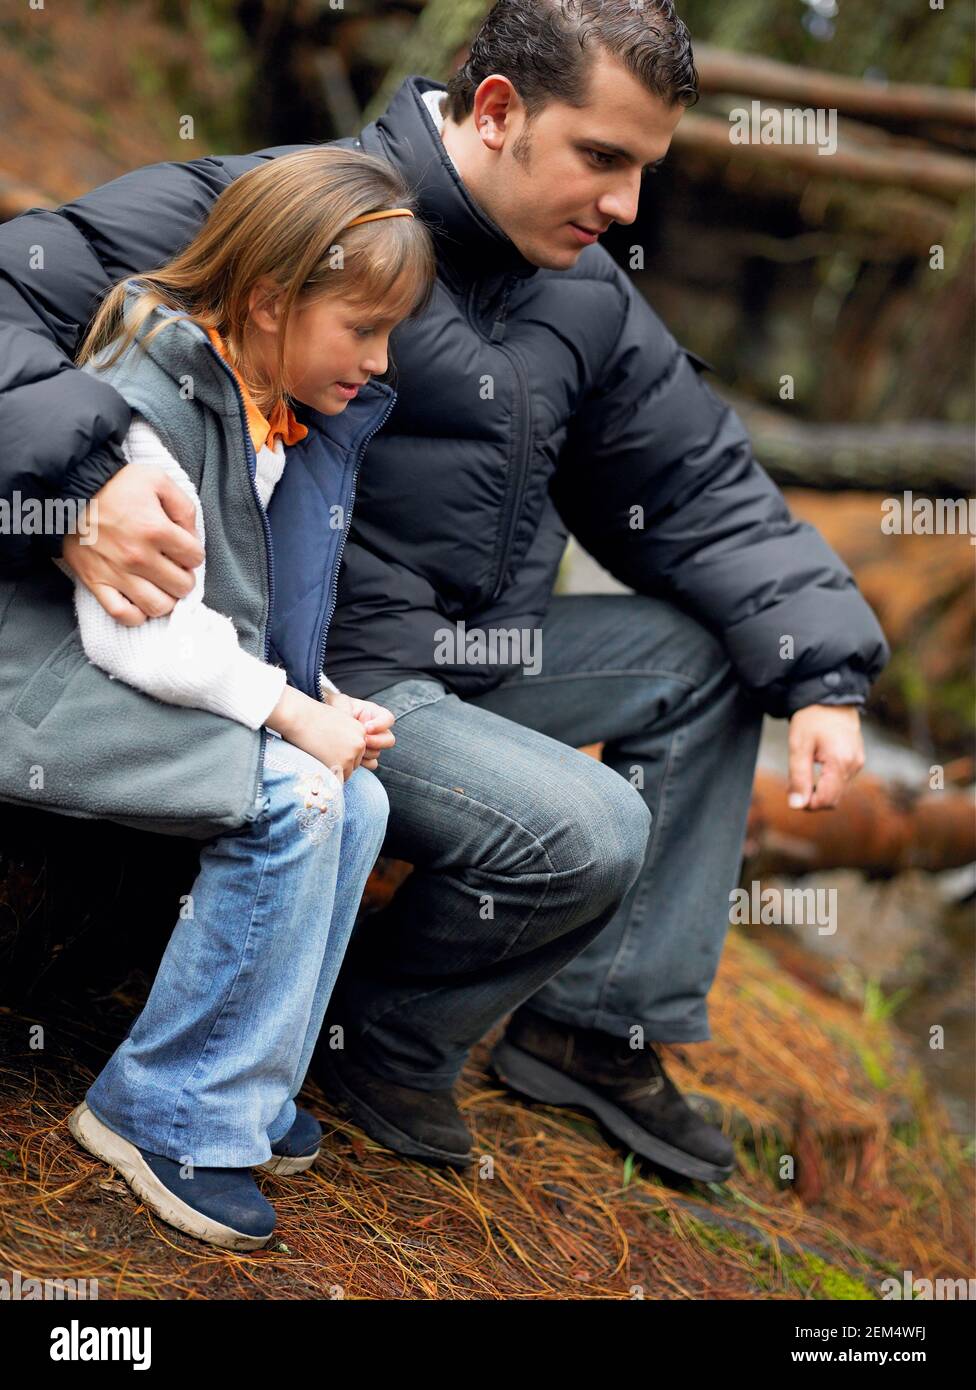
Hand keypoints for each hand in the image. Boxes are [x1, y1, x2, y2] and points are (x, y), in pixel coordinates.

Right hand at [60, 464, 203, 625]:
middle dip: (184, 577)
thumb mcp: (157, 480)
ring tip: (160, 585)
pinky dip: (136, 615)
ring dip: (166, 598)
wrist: (70, 490)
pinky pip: (122, 614)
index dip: (193, 553)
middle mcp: (138, 556)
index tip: (183, 547)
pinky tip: (141, 602)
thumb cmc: (115, 484)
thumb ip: (183, 507)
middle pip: (181, 586)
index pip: (195, 558)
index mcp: (156, 529)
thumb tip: (192, 537)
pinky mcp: (96, 583)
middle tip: (174, 567)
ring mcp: (117, 573)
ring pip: (158, 606)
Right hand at [268, 686, 366, 781]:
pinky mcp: (340, 765)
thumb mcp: (336, 720)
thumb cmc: (310, 717)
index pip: (357, 750)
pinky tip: (318, 768)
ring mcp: (351, 755)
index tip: (329, 747)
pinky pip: (338, 780)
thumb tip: (344, 749)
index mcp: (360, 731)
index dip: (343, 752)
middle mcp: (359, 743)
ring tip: (319, 758)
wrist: (298, 717)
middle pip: (354, 763)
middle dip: (340, 762)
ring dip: (334, 771)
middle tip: (322, 754)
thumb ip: (346, 734)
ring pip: (347, 773)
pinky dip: (329, 778)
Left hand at [322, 691, 395, 770]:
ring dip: (365, 752)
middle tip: (363, 740)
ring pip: (377, 753)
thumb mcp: (339, 702)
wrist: (325, 722)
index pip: (388, 719)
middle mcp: (377, 731)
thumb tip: (350, 718)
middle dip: (376, 742)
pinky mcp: (365, 757)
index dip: (381, 725)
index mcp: (375, 714)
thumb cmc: (335, 707)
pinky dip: (362, 762)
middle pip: (389, 740)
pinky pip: (371, 764)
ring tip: (350, 747)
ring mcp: (372, 745)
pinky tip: (350, 757)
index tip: (367, 728)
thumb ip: (345, 707)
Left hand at [787, 705, 864, 811]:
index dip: (807, 803)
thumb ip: (798, 777)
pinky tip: (816, 766)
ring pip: (838, 791)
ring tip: (803, 772)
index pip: (826, 800)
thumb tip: (796, 805)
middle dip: (813, 798)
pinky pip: (842, 780)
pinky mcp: (857, 760)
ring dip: (820, 790)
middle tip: (794, 784)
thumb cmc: (812, 718)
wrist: (830, 697)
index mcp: (840, 762)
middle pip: (833, 800)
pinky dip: (828, 781)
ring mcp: (858, 763)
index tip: (792, 793)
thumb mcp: (798, 746)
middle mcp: (854, 765)